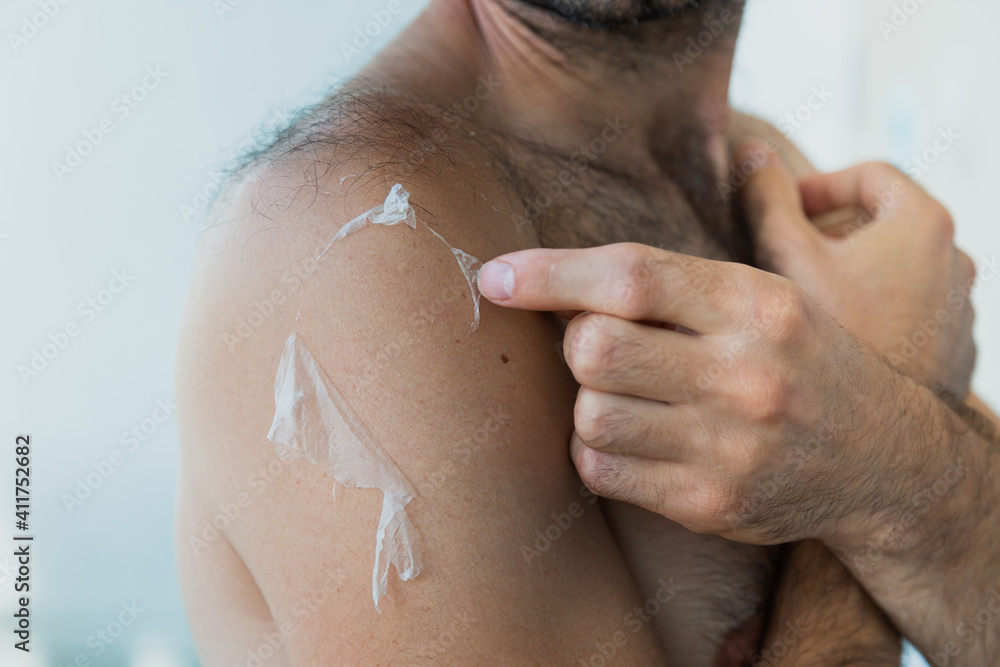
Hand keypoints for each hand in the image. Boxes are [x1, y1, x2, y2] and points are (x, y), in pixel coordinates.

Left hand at [477, 242, 898, 544]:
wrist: (883, 460)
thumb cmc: (802, 361)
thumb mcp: (767, 296)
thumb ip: (679, 279)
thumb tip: (564, 274)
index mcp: (755, 304)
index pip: (630, 277)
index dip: (549, 274)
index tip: (495, 276)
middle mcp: (745, 374)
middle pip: (594, 348)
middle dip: (577, 342)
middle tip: (601, 344)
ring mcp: (728, 446)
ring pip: (590, 413)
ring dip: (587, 399)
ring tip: (626, 394)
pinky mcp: (709, 503)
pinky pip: (600, 469)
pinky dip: (595, 449)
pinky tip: (630, 437)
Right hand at [739, 146, 977, 396]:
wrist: (880, 437)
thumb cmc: (835, 340)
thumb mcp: (786, 259)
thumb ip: (767, 199)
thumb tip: (752, 151)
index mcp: (925, 224)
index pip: (869, 174)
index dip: (818, 187)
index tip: (784, 217)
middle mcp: (958, 260)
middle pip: (884, 222)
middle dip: (832, 234)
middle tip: (787, 263)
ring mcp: (961, 308)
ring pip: (897, 271)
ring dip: (853, 275)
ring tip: (809, 306)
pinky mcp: (955, 348)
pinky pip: (910, 311)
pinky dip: (875, 311)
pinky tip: (837, 343)